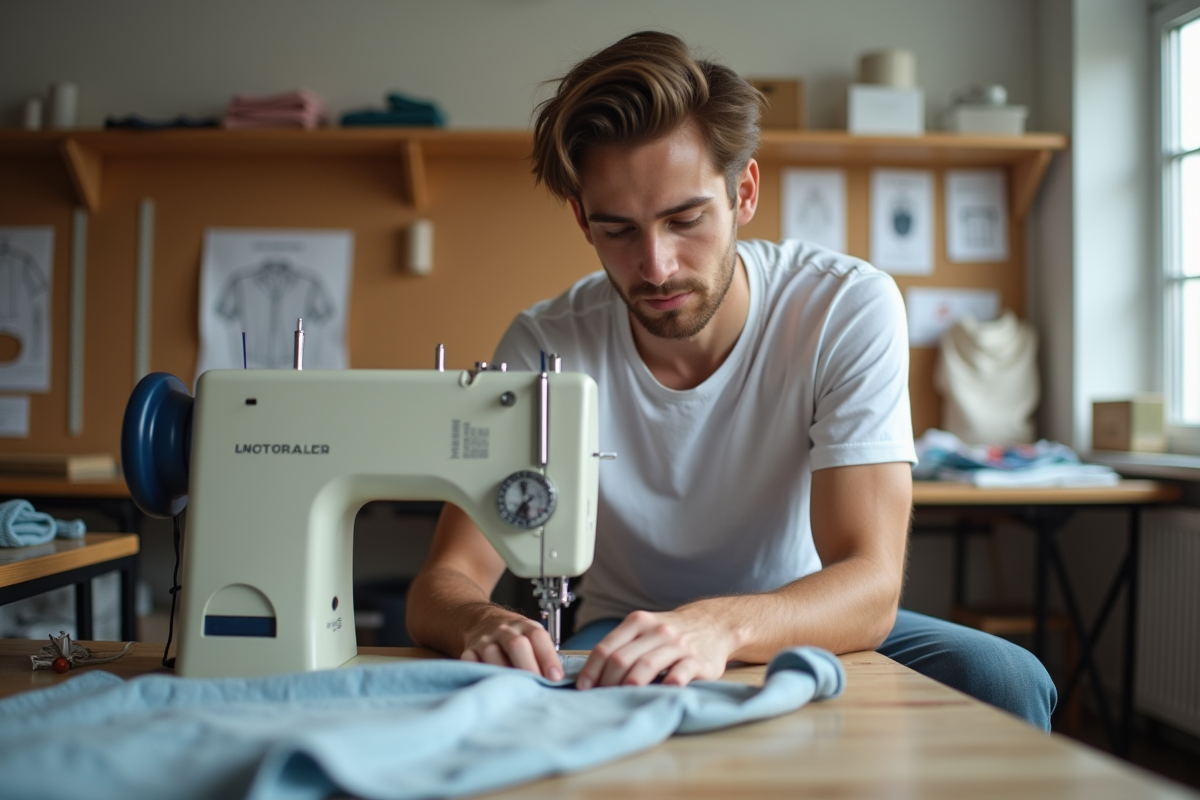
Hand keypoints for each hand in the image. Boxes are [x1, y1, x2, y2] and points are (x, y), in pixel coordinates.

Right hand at [460, 612, 563, 680]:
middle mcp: (505, 631)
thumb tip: (559, 680)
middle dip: (528, 667)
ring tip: (515, 692)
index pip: (538, 637)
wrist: (482, 621)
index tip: (555, 677)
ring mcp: (485, 640)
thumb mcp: (530, 636)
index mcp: (525, 626)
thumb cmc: (514, 636)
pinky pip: (471, 662)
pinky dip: (479, 673)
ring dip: (504, 674)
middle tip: (536, 687)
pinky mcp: (469, 650)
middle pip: (516, 645)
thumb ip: (541, 654)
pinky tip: (490, 685)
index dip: (548, 657)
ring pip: (492, 654)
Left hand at [575, 605, 736, 689]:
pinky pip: (681, 672)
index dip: (591, 669)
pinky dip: (669, 682)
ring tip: (621, 698)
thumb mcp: (645, 628)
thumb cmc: (671, 633)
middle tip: (601, 698)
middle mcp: (656, 631)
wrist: (713, 624)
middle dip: (607, 681)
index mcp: (638, 622)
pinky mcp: (698, 660)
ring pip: (647, 664)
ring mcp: (677, 645)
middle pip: (622, 658)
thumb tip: (592, 674)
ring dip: (630, 684)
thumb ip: (623, 645)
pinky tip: (661, 690)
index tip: (584, 687)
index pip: (606, 647)